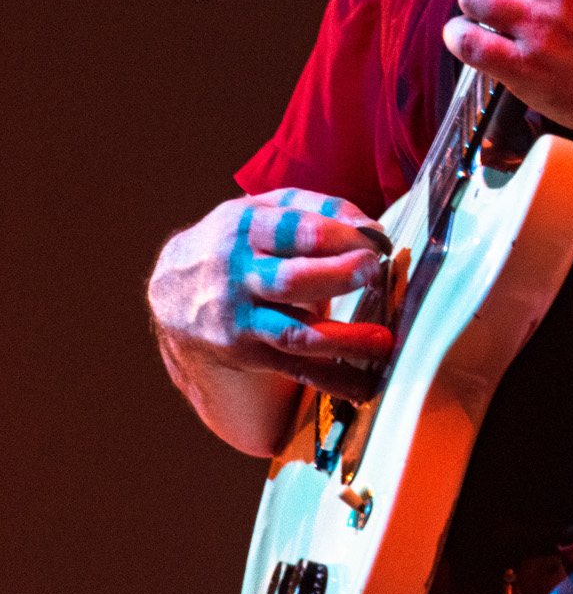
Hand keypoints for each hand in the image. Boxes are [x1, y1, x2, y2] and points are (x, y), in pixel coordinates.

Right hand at [148, 188, 393, 410]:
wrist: (170, 291)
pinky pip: (295, 369)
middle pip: (293, 280)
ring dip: (343, 340)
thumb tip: (372, 227)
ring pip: (295, 333)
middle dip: (340, 276)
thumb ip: (318, 208)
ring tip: (381, 340)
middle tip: (373, 272)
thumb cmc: (234, 242)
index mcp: (246, 229)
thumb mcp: (262, 209)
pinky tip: (363, 385)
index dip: (341, 235)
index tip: (375, 241)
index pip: (296, 230)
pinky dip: (332, 380)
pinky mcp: (247, 353)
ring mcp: (240, 320)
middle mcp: (238, 276)